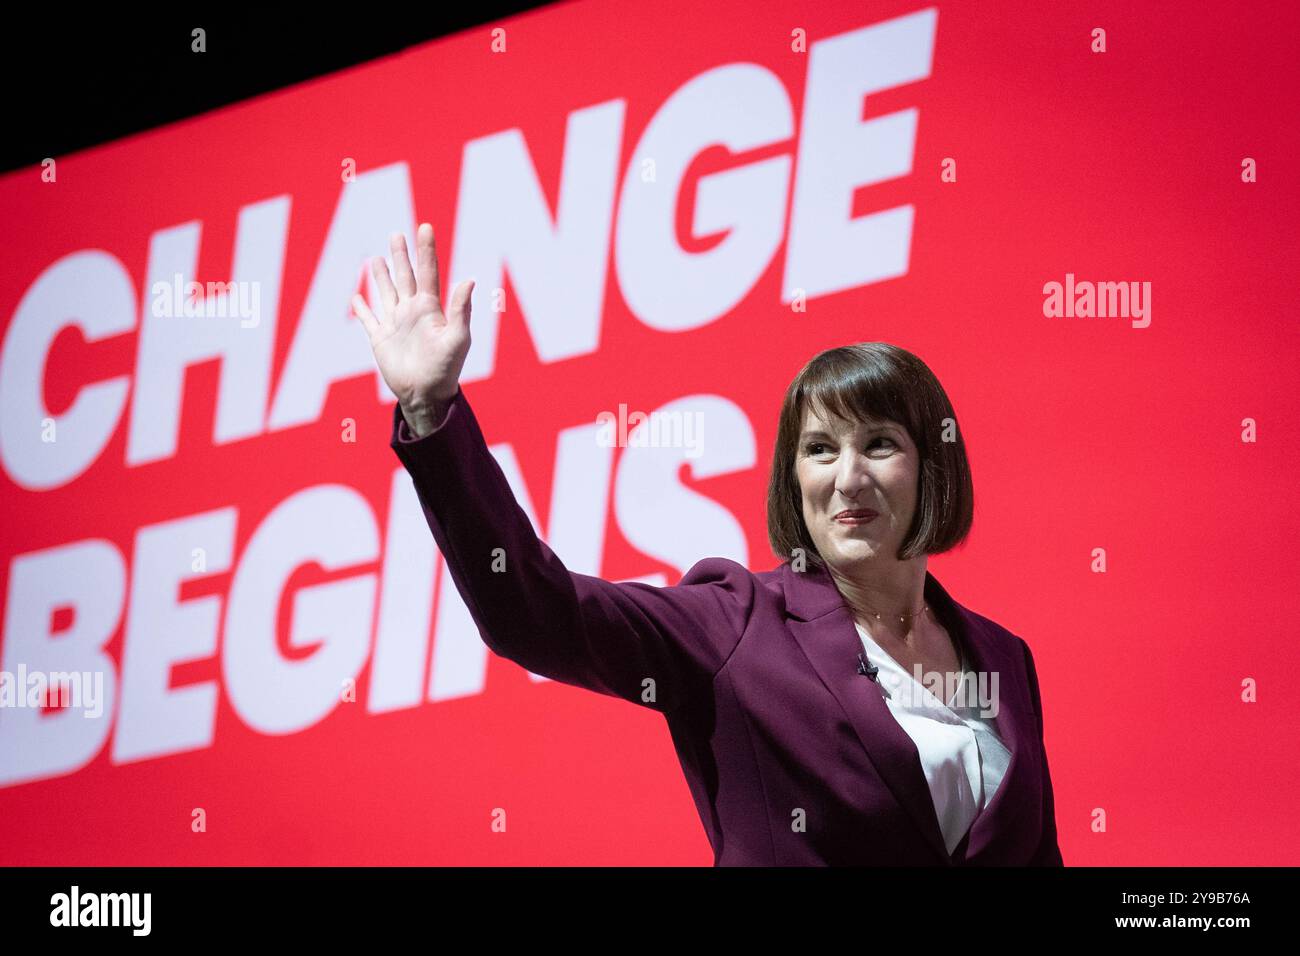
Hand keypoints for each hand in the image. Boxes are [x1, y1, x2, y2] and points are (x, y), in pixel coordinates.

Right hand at [352, 223, 473, 432]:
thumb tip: (469, 280)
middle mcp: (412, 312)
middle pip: (405, 277)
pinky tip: (356, 298)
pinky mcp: (380, 339)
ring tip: (376, 258)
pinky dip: (361, 309)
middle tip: (396, 234)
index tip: (425, 227)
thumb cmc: (446, 368)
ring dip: (381, 276)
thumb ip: (461, 309)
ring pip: (386, 293)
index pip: (428, 272)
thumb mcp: (457, 338)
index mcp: (430, 308)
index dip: (426, 249)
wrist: (427, 394)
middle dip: (400, 255)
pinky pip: (368, 320)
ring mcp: (395, 324)